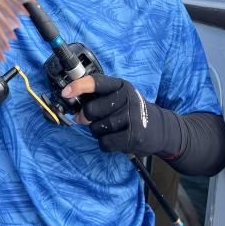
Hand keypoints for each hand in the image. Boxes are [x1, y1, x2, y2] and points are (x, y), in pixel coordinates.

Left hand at [62, 74, 176, 155]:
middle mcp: (127, 99)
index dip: (78, 86)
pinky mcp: (134, 136)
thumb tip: (76, 113)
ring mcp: (132, 117)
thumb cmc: (131, 111)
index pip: (96, 82)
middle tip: (92, 119)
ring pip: (96, 128)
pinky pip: (105, 143)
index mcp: (121, 86)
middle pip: (91, 110)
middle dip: (86, 118)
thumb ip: (98, 99)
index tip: (65, 92)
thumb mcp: (118, 98)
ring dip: (98, 131)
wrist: (159, 128)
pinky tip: (116, 139)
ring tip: (111, 129)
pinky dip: (105, 144)